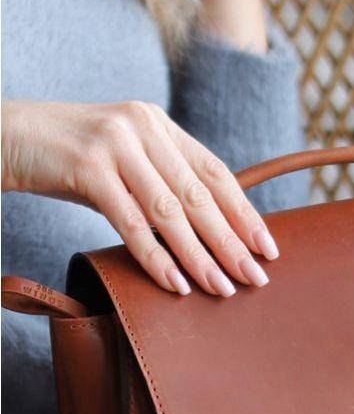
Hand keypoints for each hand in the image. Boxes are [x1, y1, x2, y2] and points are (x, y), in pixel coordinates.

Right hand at [2, 100, 277, 295]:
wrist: (5, 136)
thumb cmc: (66, 159)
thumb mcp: (121, 161)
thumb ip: (159, 181)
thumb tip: (205, 230)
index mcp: (159, 124)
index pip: (215, 172)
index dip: (245, 212)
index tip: (268, 248)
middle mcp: (144, 126)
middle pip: (200, 195)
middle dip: (231, 241)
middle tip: (255, 278)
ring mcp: (116, 143)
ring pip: (170, 211)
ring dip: (200, 256)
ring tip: (222, 288)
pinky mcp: (88, 166)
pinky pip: (131, 222)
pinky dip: (156, 256)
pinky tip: (176, 283)